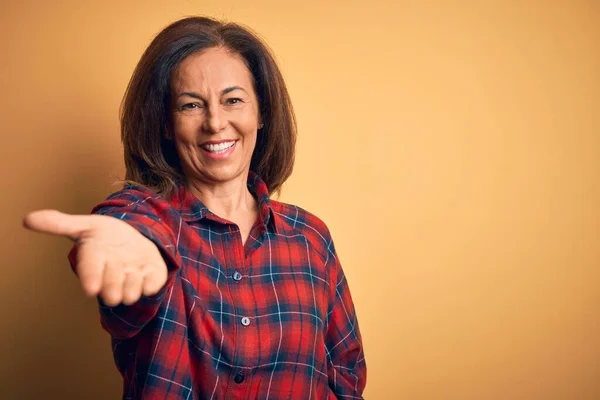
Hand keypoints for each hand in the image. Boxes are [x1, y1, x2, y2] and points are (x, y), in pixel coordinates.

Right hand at [23, 210, 167, 306]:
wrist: (132, 239)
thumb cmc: (104, 235)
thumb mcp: (85, 225)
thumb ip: (59, 224)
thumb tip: (27, 219)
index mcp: (94, 260)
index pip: (90, 271)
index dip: (90, 279)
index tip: (91, 289)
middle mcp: (112, 273)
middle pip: (112, 287)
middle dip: (113, 288)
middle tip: (114, 294)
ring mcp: (132, 277)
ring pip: (132, 290)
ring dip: (133, 286)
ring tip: (133, 274)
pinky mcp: (150, 278)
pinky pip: (153, 284)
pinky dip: (152, 282)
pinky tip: (149, 276)